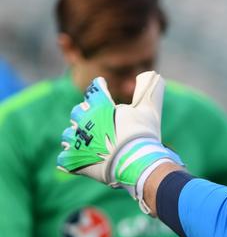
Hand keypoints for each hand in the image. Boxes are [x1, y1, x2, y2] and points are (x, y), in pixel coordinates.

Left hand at [57, 71, 181, 212]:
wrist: (137, 163)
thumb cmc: (143, 134)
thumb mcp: (149, 108)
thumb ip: (149, 89)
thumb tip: (152, 73)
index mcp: (100, 106)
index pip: (95, 89)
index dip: (99, 86)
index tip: (101, 84)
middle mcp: (84, 121)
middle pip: (78, 112)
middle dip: (86, 113)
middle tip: (97, 118)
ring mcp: (77, 142)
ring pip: (69, 135)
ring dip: (77, 136)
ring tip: (87, 141)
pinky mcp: (74, 161)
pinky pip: (64, 159)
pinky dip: (70, 158)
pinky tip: (78, 158)